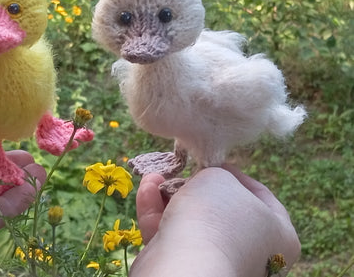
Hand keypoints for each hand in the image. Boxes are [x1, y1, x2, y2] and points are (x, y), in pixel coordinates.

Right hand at [132, 165, 299, 276]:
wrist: (188, 266)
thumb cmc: (216, 217)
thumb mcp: (220, 178)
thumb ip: (215, 174)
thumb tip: (203, 181)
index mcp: (278, 236)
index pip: (260, 196)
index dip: (234, 173)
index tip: (213, 162)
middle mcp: (252, 254)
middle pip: (220, 209)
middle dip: (195, 185)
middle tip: (182, 171)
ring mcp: (217, 263)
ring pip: (191, 222)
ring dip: (170, 194)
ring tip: (156, 175)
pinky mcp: (185, 268)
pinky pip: (170, 235)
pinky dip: (157, 210)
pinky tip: (147, 186)